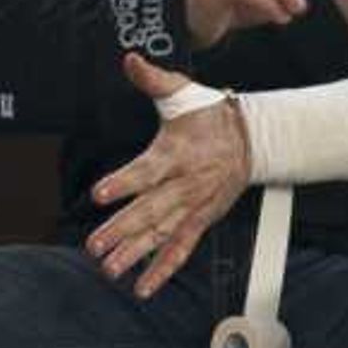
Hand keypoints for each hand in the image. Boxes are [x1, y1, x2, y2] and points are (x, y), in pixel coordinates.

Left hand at [86, 54, 253, 298]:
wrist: (252, 139)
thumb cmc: (209, 114)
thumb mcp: (182, 92)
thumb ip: (152, 79)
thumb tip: (129, 60)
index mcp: (176, 153)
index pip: (147, 170)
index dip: (124, 182)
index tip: (99, 193)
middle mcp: (185, 185)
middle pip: (150, 210)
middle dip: (121, 229)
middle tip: (95, 245)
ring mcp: (193, 207)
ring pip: (162, 235)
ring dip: (135, 254)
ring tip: (109, 269)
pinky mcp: (200, 221)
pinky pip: (181, 250)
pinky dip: (162, 270)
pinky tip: (142, 287)